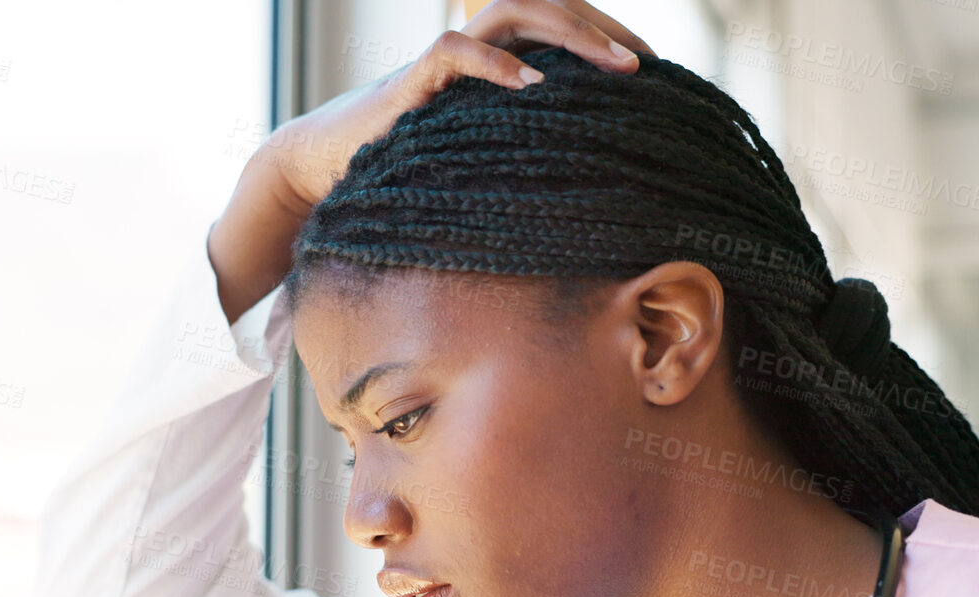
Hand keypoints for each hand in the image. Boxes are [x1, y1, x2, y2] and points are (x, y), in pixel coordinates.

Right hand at [269, 0, 655, 207]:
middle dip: (603, 30)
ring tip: (611, 66)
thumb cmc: (403, 171)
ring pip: (511, 9)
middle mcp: (476, 49)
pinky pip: (455, 50)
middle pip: (548, 5)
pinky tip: (533, 85)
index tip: (657, 77)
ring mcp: (445, 59)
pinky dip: (496, 64)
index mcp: (497, 63)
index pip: (564, 25)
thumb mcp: (477, 164)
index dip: (611, 38)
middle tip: (647, 68)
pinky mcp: (412, 80)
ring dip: (568, 31)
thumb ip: (519, 158)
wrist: (321, 166)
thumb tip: (585, 196)